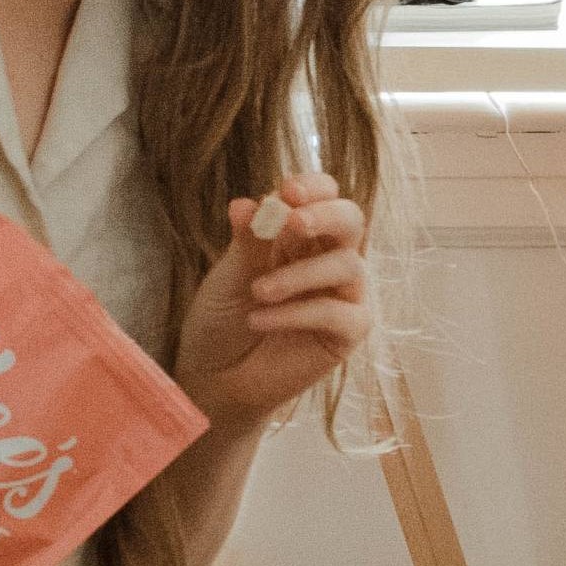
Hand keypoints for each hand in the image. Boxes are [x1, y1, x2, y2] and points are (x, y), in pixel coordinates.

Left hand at [171, 171, 373, 437]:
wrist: (214, 377)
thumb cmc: (222, 321)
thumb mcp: (228, 275)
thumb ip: (247, 241)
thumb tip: (247, 203)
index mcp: (300, 236)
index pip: (324, 196)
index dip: (313, 188)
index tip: (286, 191)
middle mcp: (327, 259)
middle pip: (351, 220)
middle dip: (325, 215)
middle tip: (292, 221)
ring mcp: (341, 296)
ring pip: (348, 265)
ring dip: (299, 274)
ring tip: (258, 292)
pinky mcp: (346, 334)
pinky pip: (338, 313)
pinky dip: (298, 312)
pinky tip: (260, 320)